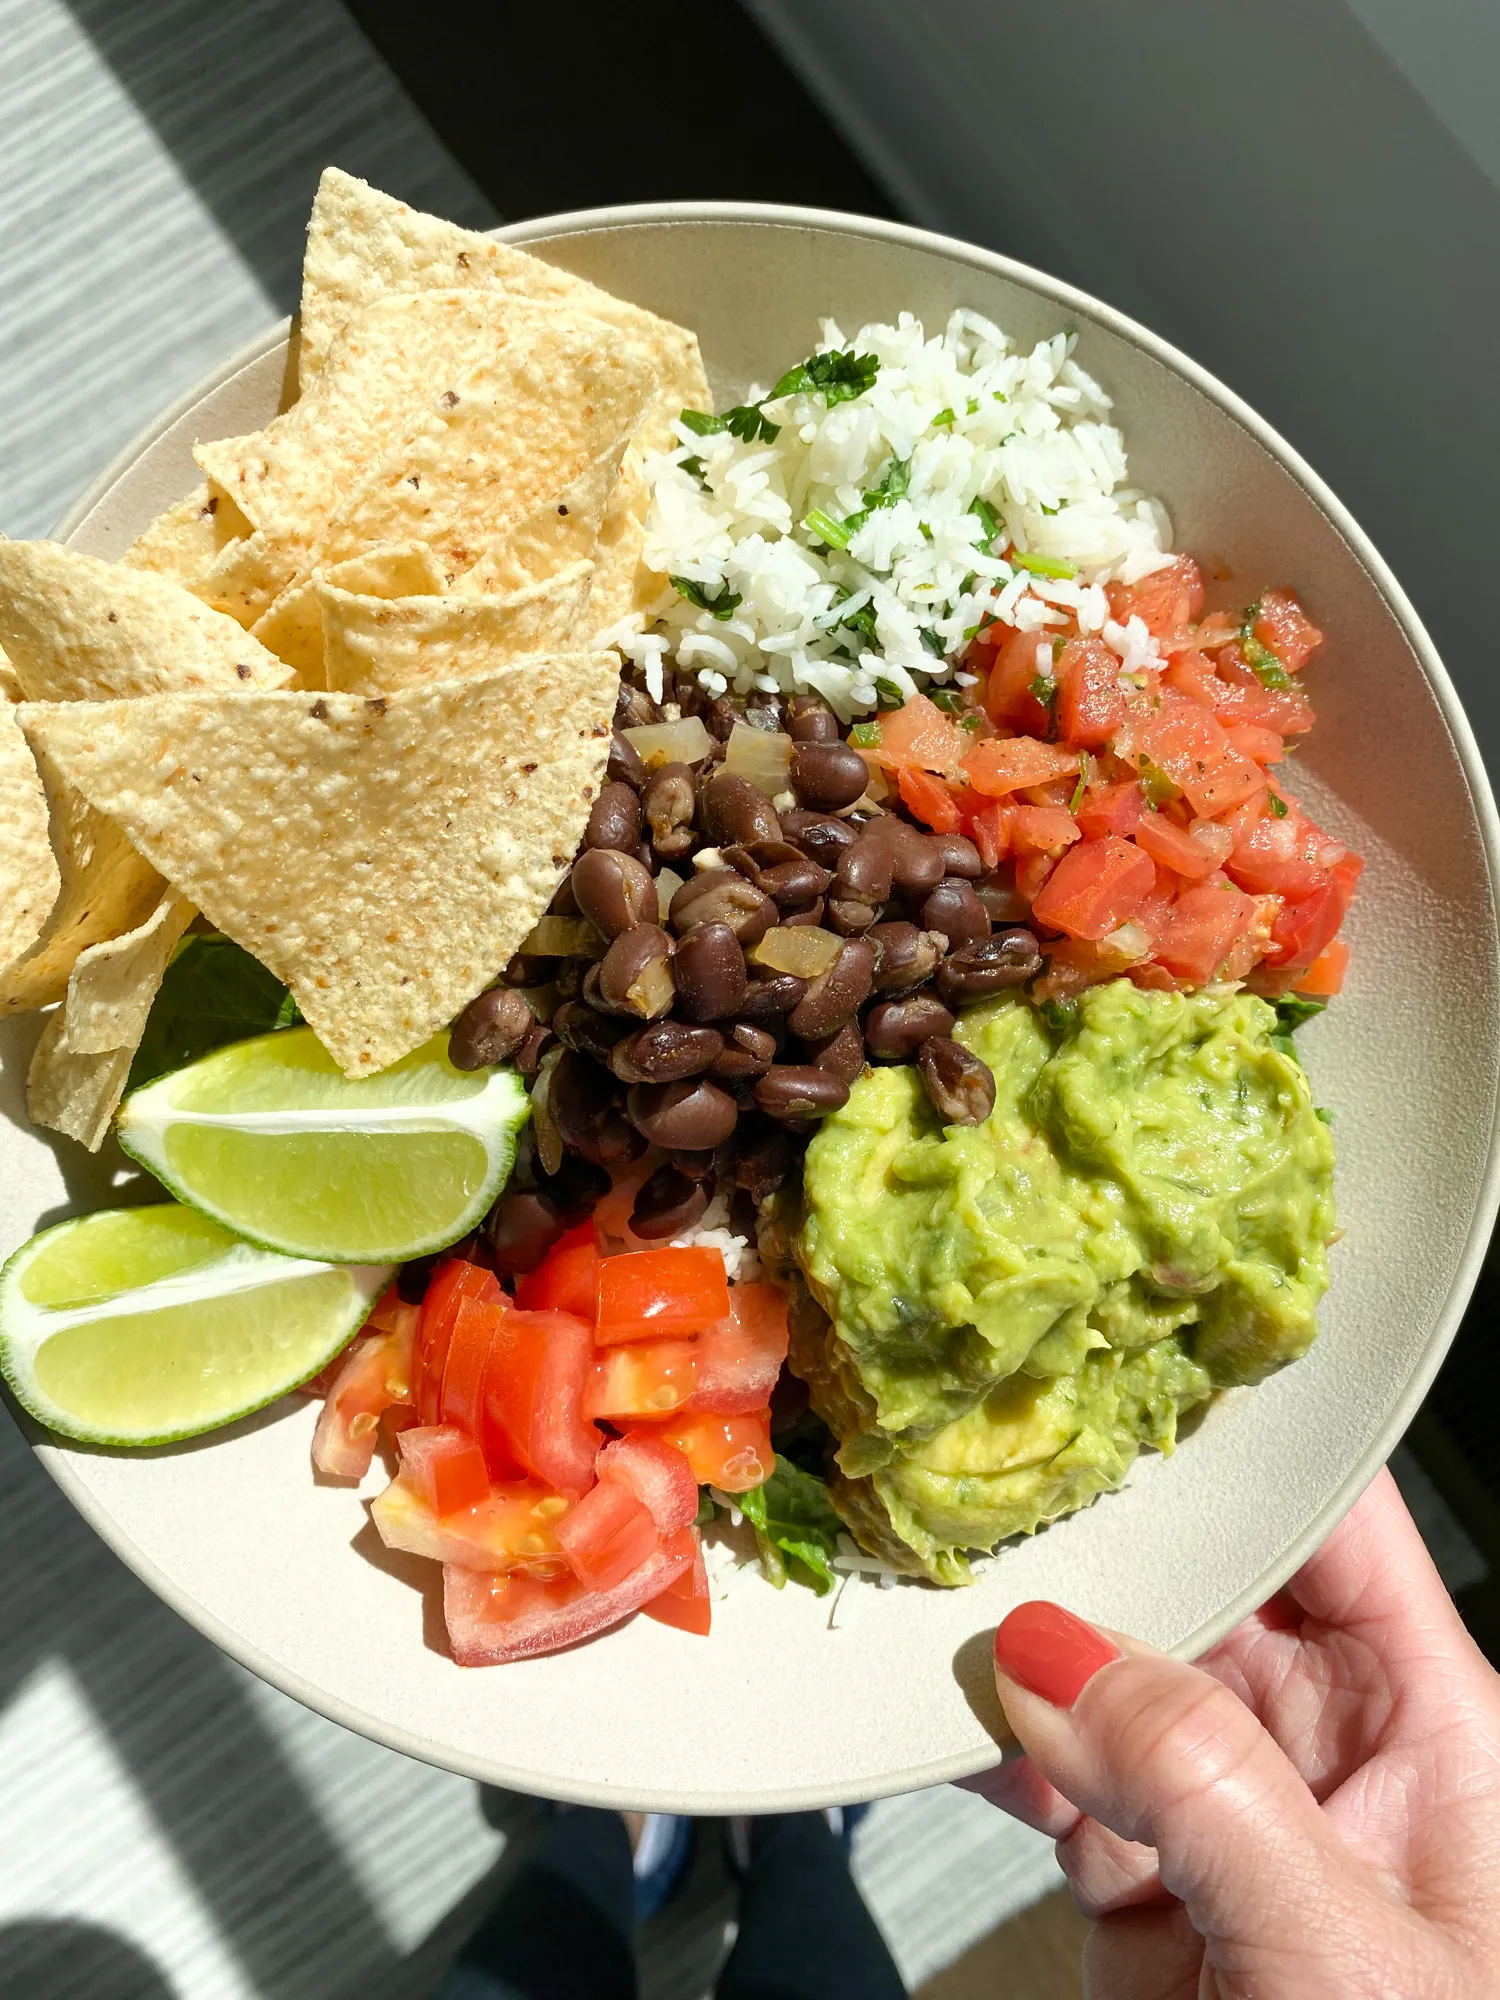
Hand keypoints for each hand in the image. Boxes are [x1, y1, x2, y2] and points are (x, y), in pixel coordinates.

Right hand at [967, 1470, 1499, 1996]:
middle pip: (1205, 1582)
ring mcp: (1227, 1809)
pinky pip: (1051, 1772)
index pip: (1335, 1526)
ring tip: (952, 1610)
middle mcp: (1326, 1745)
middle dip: (1102, 1541)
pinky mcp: (1143, 1875)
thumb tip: (1059, 1653)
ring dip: (1027, 1648)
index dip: (1243, 1447)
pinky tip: (952, 1718)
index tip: (1132, 1383)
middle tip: (1004, 1504)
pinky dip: (993, 1745)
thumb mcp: (1340, 1945)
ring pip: (1108, 1676)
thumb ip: (1202, 1783)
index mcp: (1430, 1721)